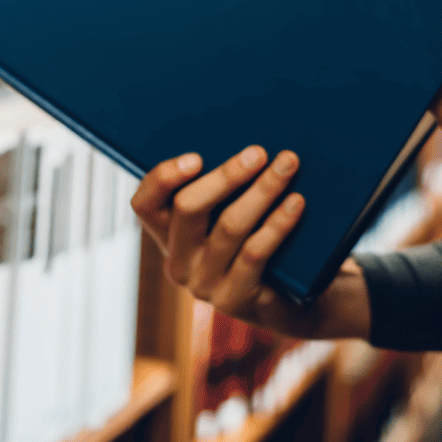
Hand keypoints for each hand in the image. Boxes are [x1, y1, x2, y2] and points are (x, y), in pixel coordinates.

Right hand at [131, 147, 371, 339]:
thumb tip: (246, 141)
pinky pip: (256, 253)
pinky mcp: (235, 299)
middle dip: (226, 175)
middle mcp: (178, 261)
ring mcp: (204, 284)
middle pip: (188, 208)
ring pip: (228, 227)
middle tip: (259, 152)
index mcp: (168, 233)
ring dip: (262, 190)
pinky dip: (278, 222)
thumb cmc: (258, 236)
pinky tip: (297, 202)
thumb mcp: (231, 210)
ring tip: (288, 165)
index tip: (196, 157)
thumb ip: (225, 185)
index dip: (162, 178)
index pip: (144, 204)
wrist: (292, 297)